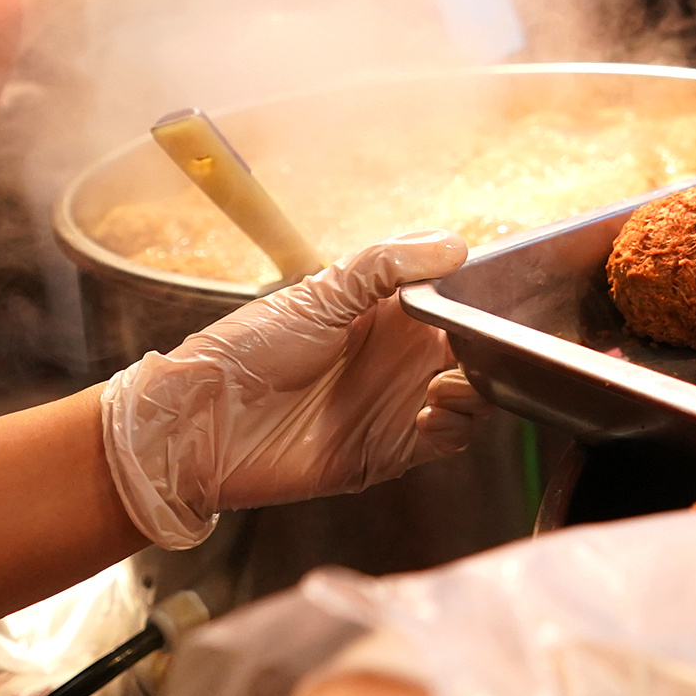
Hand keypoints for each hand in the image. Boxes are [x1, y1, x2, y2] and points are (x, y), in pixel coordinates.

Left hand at [102, 230, 494, 549]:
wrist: (202, 424)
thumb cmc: (244, 352)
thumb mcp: (317, 293)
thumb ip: (386, 265)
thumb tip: (452, 244)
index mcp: (386, 316)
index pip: (454, 306)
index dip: (480, 304)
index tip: (494, 299)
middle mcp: (399, 360)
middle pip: (472, 353)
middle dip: (488, 349)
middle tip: (480, 346)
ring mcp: (397, 405)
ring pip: (469, 398)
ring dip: (475, 389)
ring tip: (449, 382)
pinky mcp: (390, 450)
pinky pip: (446, 440)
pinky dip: (455, 425)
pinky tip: (433, 410)